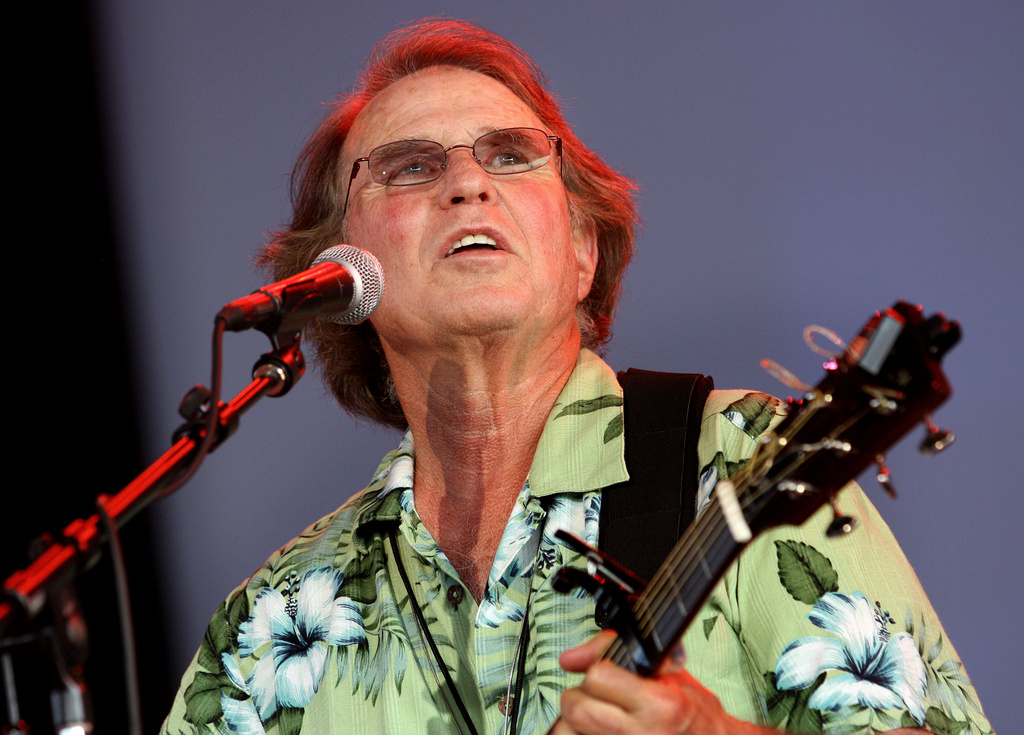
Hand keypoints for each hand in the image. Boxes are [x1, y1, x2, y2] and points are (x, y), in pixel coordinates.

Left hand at [555, 631, 761, 734]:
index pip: (597, 677)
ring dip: (577, 722)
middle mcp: (643, 733)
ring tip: (597, 716)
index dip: (596, 671)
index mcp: (659, 704)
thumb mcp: (669, 671)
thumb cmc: (695, 713)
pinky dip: (583, 734)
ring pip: (571, 732)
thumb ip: (619, 654)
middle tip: (594, 697)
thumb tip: (570, 658)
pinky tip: (598, 729)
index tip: (604, 674)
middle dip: (579, 698)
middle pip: (578, 710)